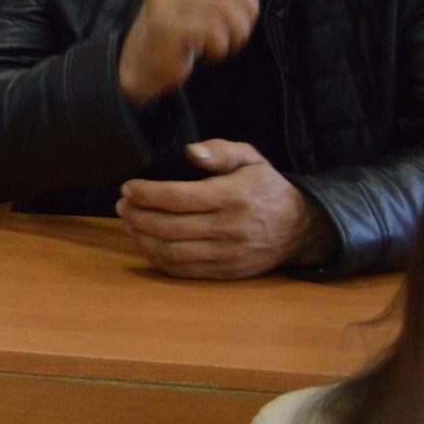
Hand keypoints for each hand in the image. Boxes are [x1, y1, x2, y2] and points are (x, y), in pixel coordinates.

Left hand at [118, 141, 334, 278]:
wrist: (301, 228)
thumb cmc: (266, 187)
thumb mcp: (250, 158)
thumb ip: (220, 151)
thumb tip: (190, 152)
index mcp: (233, 197)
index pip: (179, 198)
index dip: (147, 194)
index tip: (127, 188)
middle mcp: (230, 229)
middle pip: (170, 228)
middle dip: (138, 216)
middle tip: (122, 205)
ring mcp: (228, 254)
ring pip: (173, 253)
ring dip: (142, 239)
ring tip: (128, 222)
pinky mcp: (227, 272)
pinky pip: (185, 271)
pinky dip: (158, 259)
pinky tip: (146, 243)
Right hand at [119, 0, 261, 105]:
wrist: (146, 58)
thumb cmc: (183, 26)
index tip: (241, 1)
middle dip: (248, 7)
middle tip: (241, 28)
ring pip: (224, 5)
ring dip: (238, 31)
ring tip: (231, 42)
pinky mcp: (164, 25)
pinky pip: (211, 29)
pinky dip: (222, 45)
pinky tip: (214, 52)